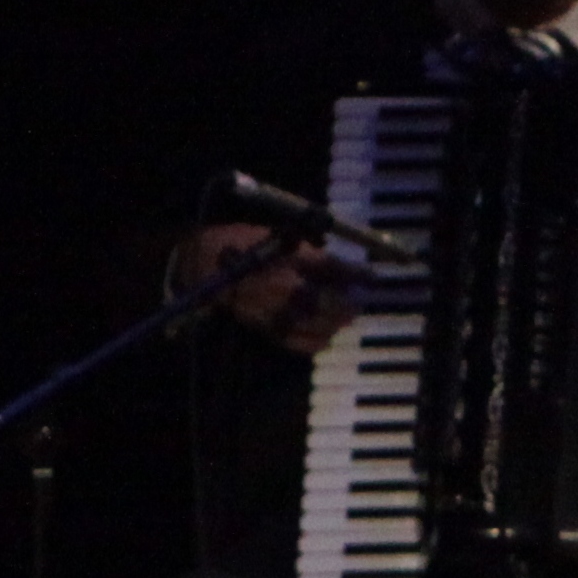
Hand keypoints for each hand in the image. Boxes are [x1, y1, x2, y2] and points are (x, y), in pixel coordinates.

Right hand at [171, 223, 360, 355]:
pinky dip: (317, 340)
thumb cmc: (242, 243)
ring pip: (317, 324)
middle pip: (328, 301)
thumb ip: (308, 251)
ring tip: (346, 315)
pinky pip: (298, 342)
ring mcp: (275, 311)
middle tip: (360, 299)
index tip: (373, 276)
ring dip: (337, 321)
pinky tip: (326, 334)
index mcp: (285, 259)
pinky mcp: (266, 328)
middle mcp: (283, 288)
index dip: (356, 273)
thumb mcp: (277, 236)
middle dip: (349, 301)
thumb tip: (339, 264)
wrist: (204, 266)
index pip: (331, 268)